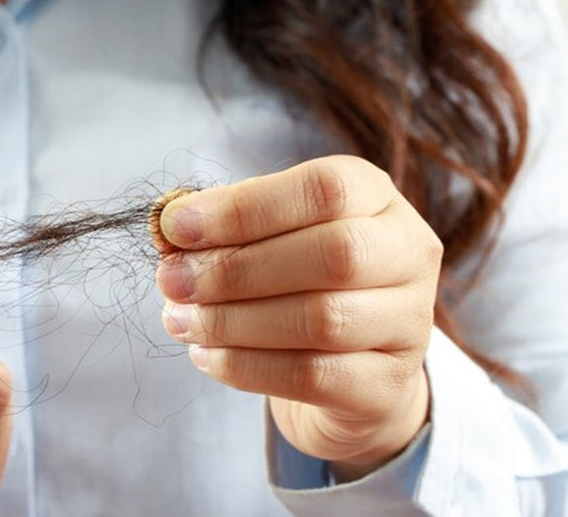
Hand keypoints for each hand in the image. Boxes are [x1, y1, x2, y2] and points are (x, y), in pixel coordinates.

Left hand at [157, 155, 437, 481]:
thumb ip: (220, 229)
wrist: (346, 370)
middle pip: (332, 254)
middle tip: (172, 281)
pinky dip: (245, 366)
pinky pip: (312, 376)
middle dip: (235, 269)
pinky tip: (206, 356)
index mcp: (374, 197)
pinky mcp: (387, 386)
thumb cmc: (293, 283)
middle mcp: (406, 253)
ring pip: (322, 320)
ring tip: (180, 320)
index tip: (175, 227)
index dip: (243, 208)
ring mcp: (408, 323)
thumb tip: (168, 229)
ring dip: (233, 321)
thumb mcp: (261, 239)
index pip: (324, 190)